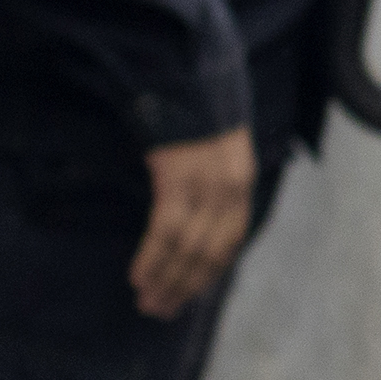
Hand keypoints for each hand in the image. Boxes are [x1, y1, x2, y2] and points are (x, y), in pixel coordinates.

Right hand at [132, 127, 256, 317]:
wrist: (189, 68)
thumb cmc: (196, 111)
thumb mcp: (216, 150)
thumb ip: (209, 184)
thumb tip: (191, 222)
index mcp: (242, 183)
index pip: (231, 242)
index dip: (209, 274)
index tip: (189, 297)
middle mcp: (231, 186)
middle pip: (212, 251)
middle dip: (186, 286)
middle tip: (162, 311)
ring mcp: (207, 181)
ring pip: (189, 246)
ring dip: (166, 279)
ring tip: (146, 302)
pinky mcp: (179, 173)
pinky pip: (167, 228)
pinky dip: (153, 256)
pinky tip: (138, 275)